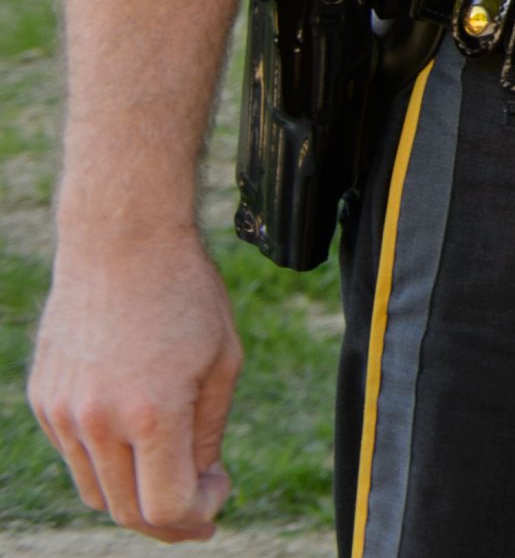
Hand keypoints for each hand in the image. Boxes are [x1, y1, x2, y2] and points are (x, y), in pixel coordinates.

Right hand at [25, 232, 239, 543]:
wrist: (121, 243)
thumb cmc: (186, 296)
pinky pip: (75, 456)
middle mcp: (97, 422)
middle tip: (201, 504)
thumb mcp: (223, 363)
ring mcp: (63, 414)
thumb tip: (200, 485)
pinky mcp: (43, 401)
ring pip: (96, 490)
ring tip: (172, 470)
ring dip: (135, 494)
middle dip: (169, 519)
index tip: (221, 493)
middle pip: (126, 511)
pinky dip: (107, 461)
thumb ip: (209, 434)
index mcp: (152, 414)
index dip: (199, 516)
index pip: (167, 507)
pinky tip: (137, 434)